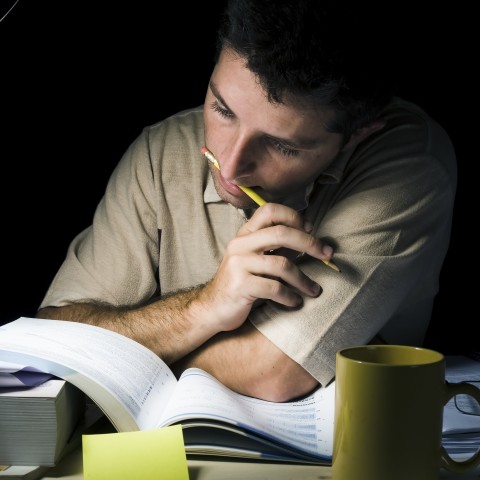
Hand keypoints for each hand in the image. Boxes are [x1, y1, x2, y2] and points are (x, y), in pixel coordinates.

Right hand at [200, 203, 332, 332]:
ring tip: (313, 290)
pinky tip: (294, 302)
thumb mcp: (257, 261)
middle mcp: (240, 244)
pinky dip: (290, 296)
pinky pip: (274, 288)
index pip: (270, 210)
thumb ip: (278, 249)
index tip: (311, 230)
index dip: (294, 217)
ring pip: (282, 265)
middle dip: (310, 243)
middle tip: (326, 255)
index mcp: (245, 234)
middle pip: (281, 233)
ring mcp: (238, 264)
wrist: (212, 309)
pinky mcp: (240, 285)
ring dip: (303, 279)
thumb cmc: (240, 283)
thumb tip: (308, 240)